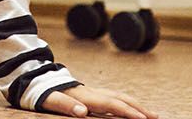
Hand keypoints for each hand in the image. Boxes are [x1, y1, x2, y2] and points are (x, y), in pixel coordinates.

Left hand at [40, 84, 155, 118]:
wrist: (34, 77)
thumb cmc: (41, 92)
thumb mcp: (49, 100)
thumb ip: (66, 105)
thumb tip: (82, 111)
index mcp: (84, 96)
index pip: (111, 105)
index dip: (128, 112)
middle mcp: (91, 92)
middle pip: (120, 99)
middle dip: (139, 108)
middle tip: (157, 117)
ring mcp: (92, 91)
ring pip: (119, 97)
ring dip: (136, 105)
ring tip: (151, 114)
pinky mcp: (90, 93)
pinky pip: (113, 97)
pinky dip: (126, 102)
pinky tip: (132, 108)